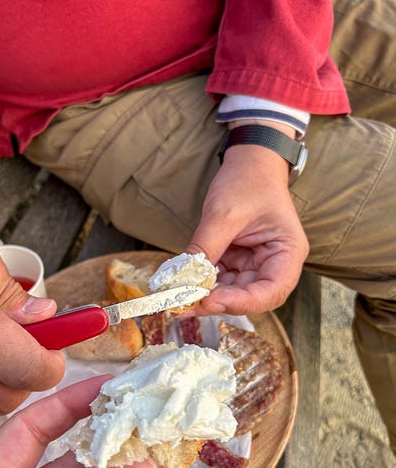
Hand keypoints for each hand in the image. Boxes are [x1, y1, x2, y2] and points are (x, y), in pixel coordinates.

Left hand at [186, 130, 308, 314]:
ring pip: (233, 292)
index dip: (241, 302)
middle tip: (186, 304)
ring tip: (179, 298)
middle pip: (251, 297)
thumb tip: (181, 281)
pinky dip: (204, 284)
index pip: (271, 291)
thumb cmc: (247, 182)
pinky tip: (183, 285)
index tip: (210, 301)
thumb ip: (204, 248)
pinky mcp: (239, 262)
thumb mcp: (224, 214)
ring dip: (207, 296)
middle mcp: (276, 264)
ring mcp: (257, 264)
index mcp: (288, 253)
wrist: (249, 163)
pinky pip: (222, 280)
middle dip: (219, 303)